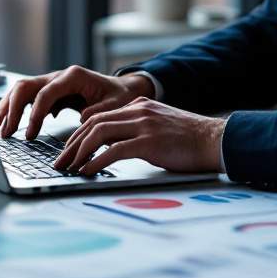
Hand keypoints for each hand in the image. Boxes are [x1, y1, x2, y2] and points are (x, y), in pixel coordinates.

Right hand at [0, 65, 155, 139]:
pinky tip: (9, 126)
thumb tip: (82, 119)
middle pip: (26, 87)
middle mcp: (58, 76)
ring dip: (7, 109)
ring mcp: (51, 83)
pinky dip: (15, 110)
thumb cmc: (119, 96)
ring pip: (21, 91)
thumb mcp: (116, 104)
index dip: (35, 112)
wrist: (122, 89)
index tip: (29, 133)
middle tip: (5, 132)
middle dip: (12, 109)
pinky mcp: (48, 92)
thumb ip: (100, 111)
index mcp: (73, 76)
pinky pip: (27, 98)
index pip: (46, 92)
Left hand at [53, 97, 225, 175]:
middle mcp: (138, 111)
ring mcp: (143, 124)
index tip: (69, 150)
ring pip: (98, 133)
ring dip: (79, 152)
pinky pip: (114, 150)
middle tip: (60, 161)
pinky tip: (87, 171)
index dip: (79, 134)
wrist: (216, 140)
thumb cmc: (191, 140)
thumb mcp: (160, 125)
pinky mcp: (149, 142)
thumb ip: (139, 127)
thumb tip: (115, 144)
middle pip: (93, 124)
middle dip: (72, 144)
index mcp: (139, 106)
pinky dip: (96, 161)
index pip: (98, 117)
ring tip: (69, 168)